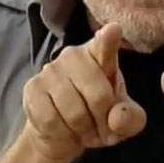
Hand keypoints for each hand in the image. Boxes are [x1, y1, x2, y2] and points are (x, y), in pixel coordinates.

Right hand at [22, 23, 145, 161]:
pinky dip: (61, 133)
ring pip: (74, 112)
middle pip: (99, 95)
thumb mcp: (123, 121)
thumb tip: (117, 118)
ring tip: (81, 126)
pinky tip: (61, 126)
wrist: (61, 133)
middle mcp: (75, 55)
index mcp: (102, 55)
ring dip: (82, 129)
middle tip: (99, 125)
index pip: (106, 42)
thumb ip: (130, 119)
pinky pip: (51, 120)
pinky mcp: (32, 88)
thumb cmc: (98, 116)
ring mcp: (51, 69)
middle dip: (102, 120)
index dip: (109, 37)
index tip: (114, 29)